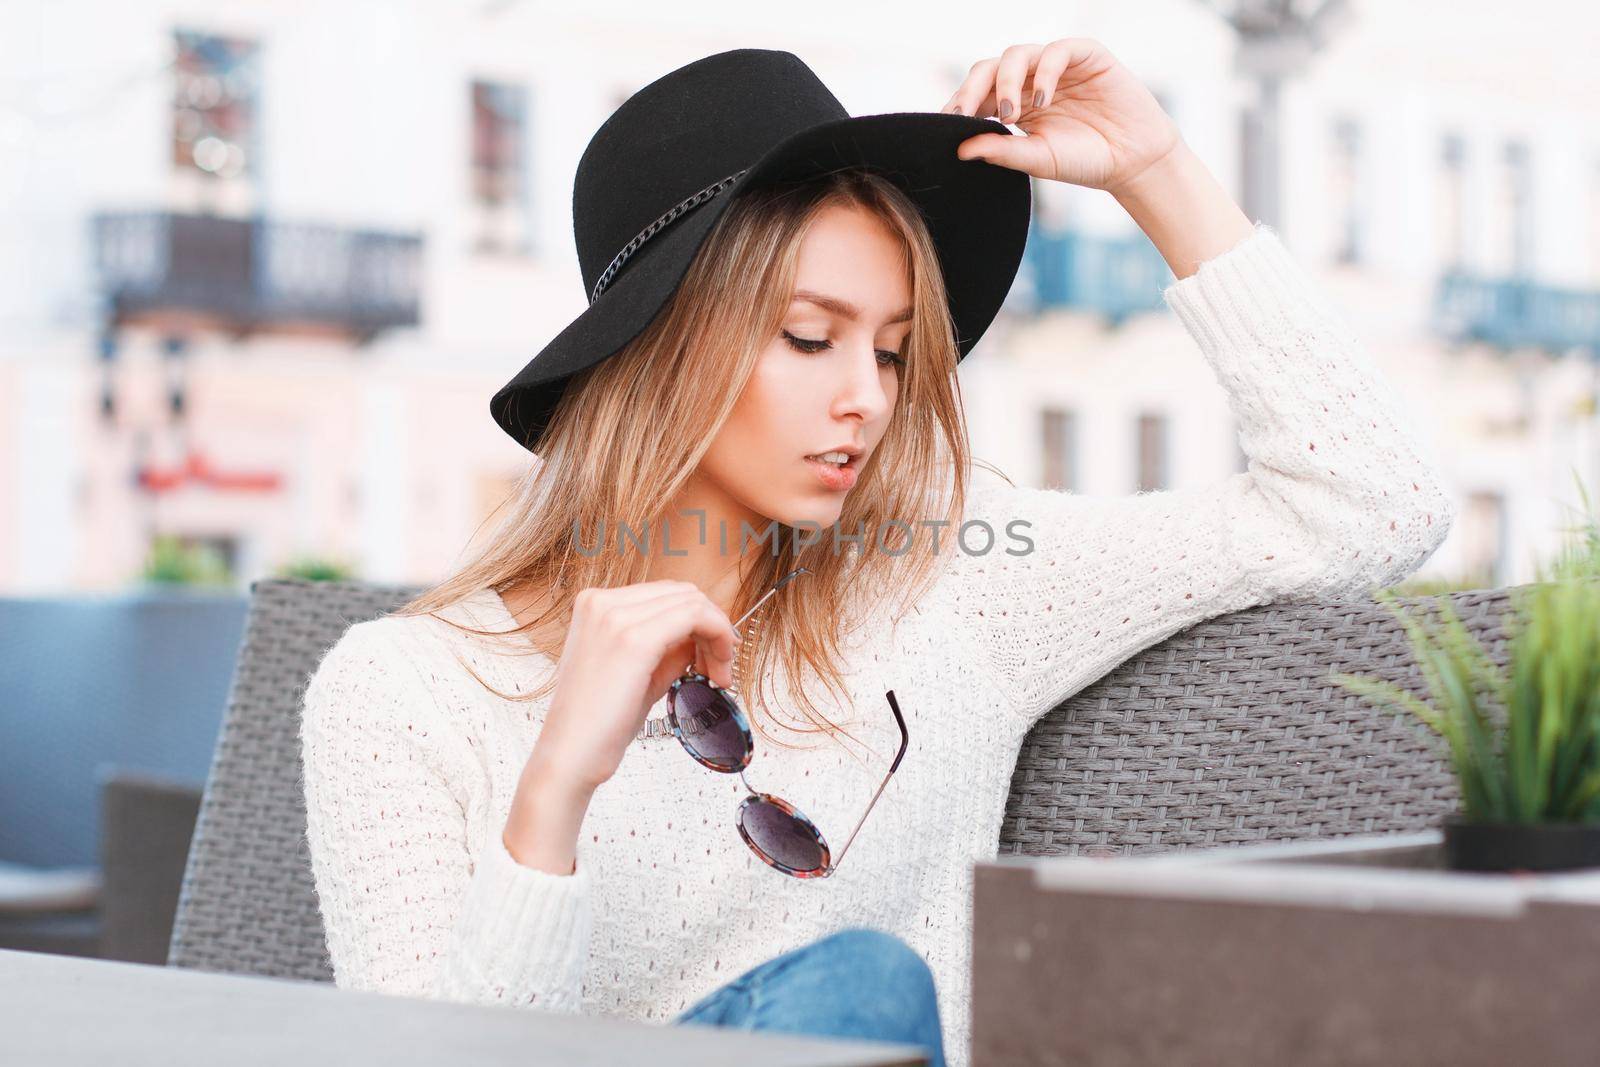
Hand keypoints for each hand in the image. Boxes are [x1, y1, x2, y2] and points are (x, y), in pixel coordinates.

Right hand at [525, 580, 741, 795]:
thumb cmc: (598, 724)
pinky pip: (695, 618)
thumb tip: (702, 635)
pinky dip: (718, 637)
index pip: (666, 595)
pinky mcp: (634, 639)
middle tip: (720, 668)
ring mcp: (615, 617)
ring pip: (693, 603)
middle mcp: (601, 602)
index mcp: (595, 604)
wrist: (570, 757)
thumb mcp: (637, 671)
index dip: (699, 621)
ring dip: (718, 636)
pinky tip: (716, 672)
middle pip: (683, 594)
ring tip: (718, 676)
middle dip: (712, 627)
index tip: (713, 653)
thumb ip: (667, 647)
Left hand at [943, 38, 1183, 194]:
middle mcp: (1030, 81)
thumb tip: (961, 149)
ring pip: (1017, 55)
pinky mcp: (1086, 56)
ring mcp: (1056, 67)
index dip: (959, 105)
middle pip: (989, 69)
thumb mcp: (1038, 159)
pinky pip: (1057, 50)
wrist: (1133, 161)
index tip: (945, 126)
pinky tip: (1043, 98)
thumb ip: (1002, 151)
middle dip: (972, 89)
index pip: (977, 95)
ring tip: (1010, 113)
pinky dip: (1045, 71)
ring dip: (1007, 81)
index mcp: (1013, 104)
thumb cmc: (1085, 161)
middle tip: (965, 114)